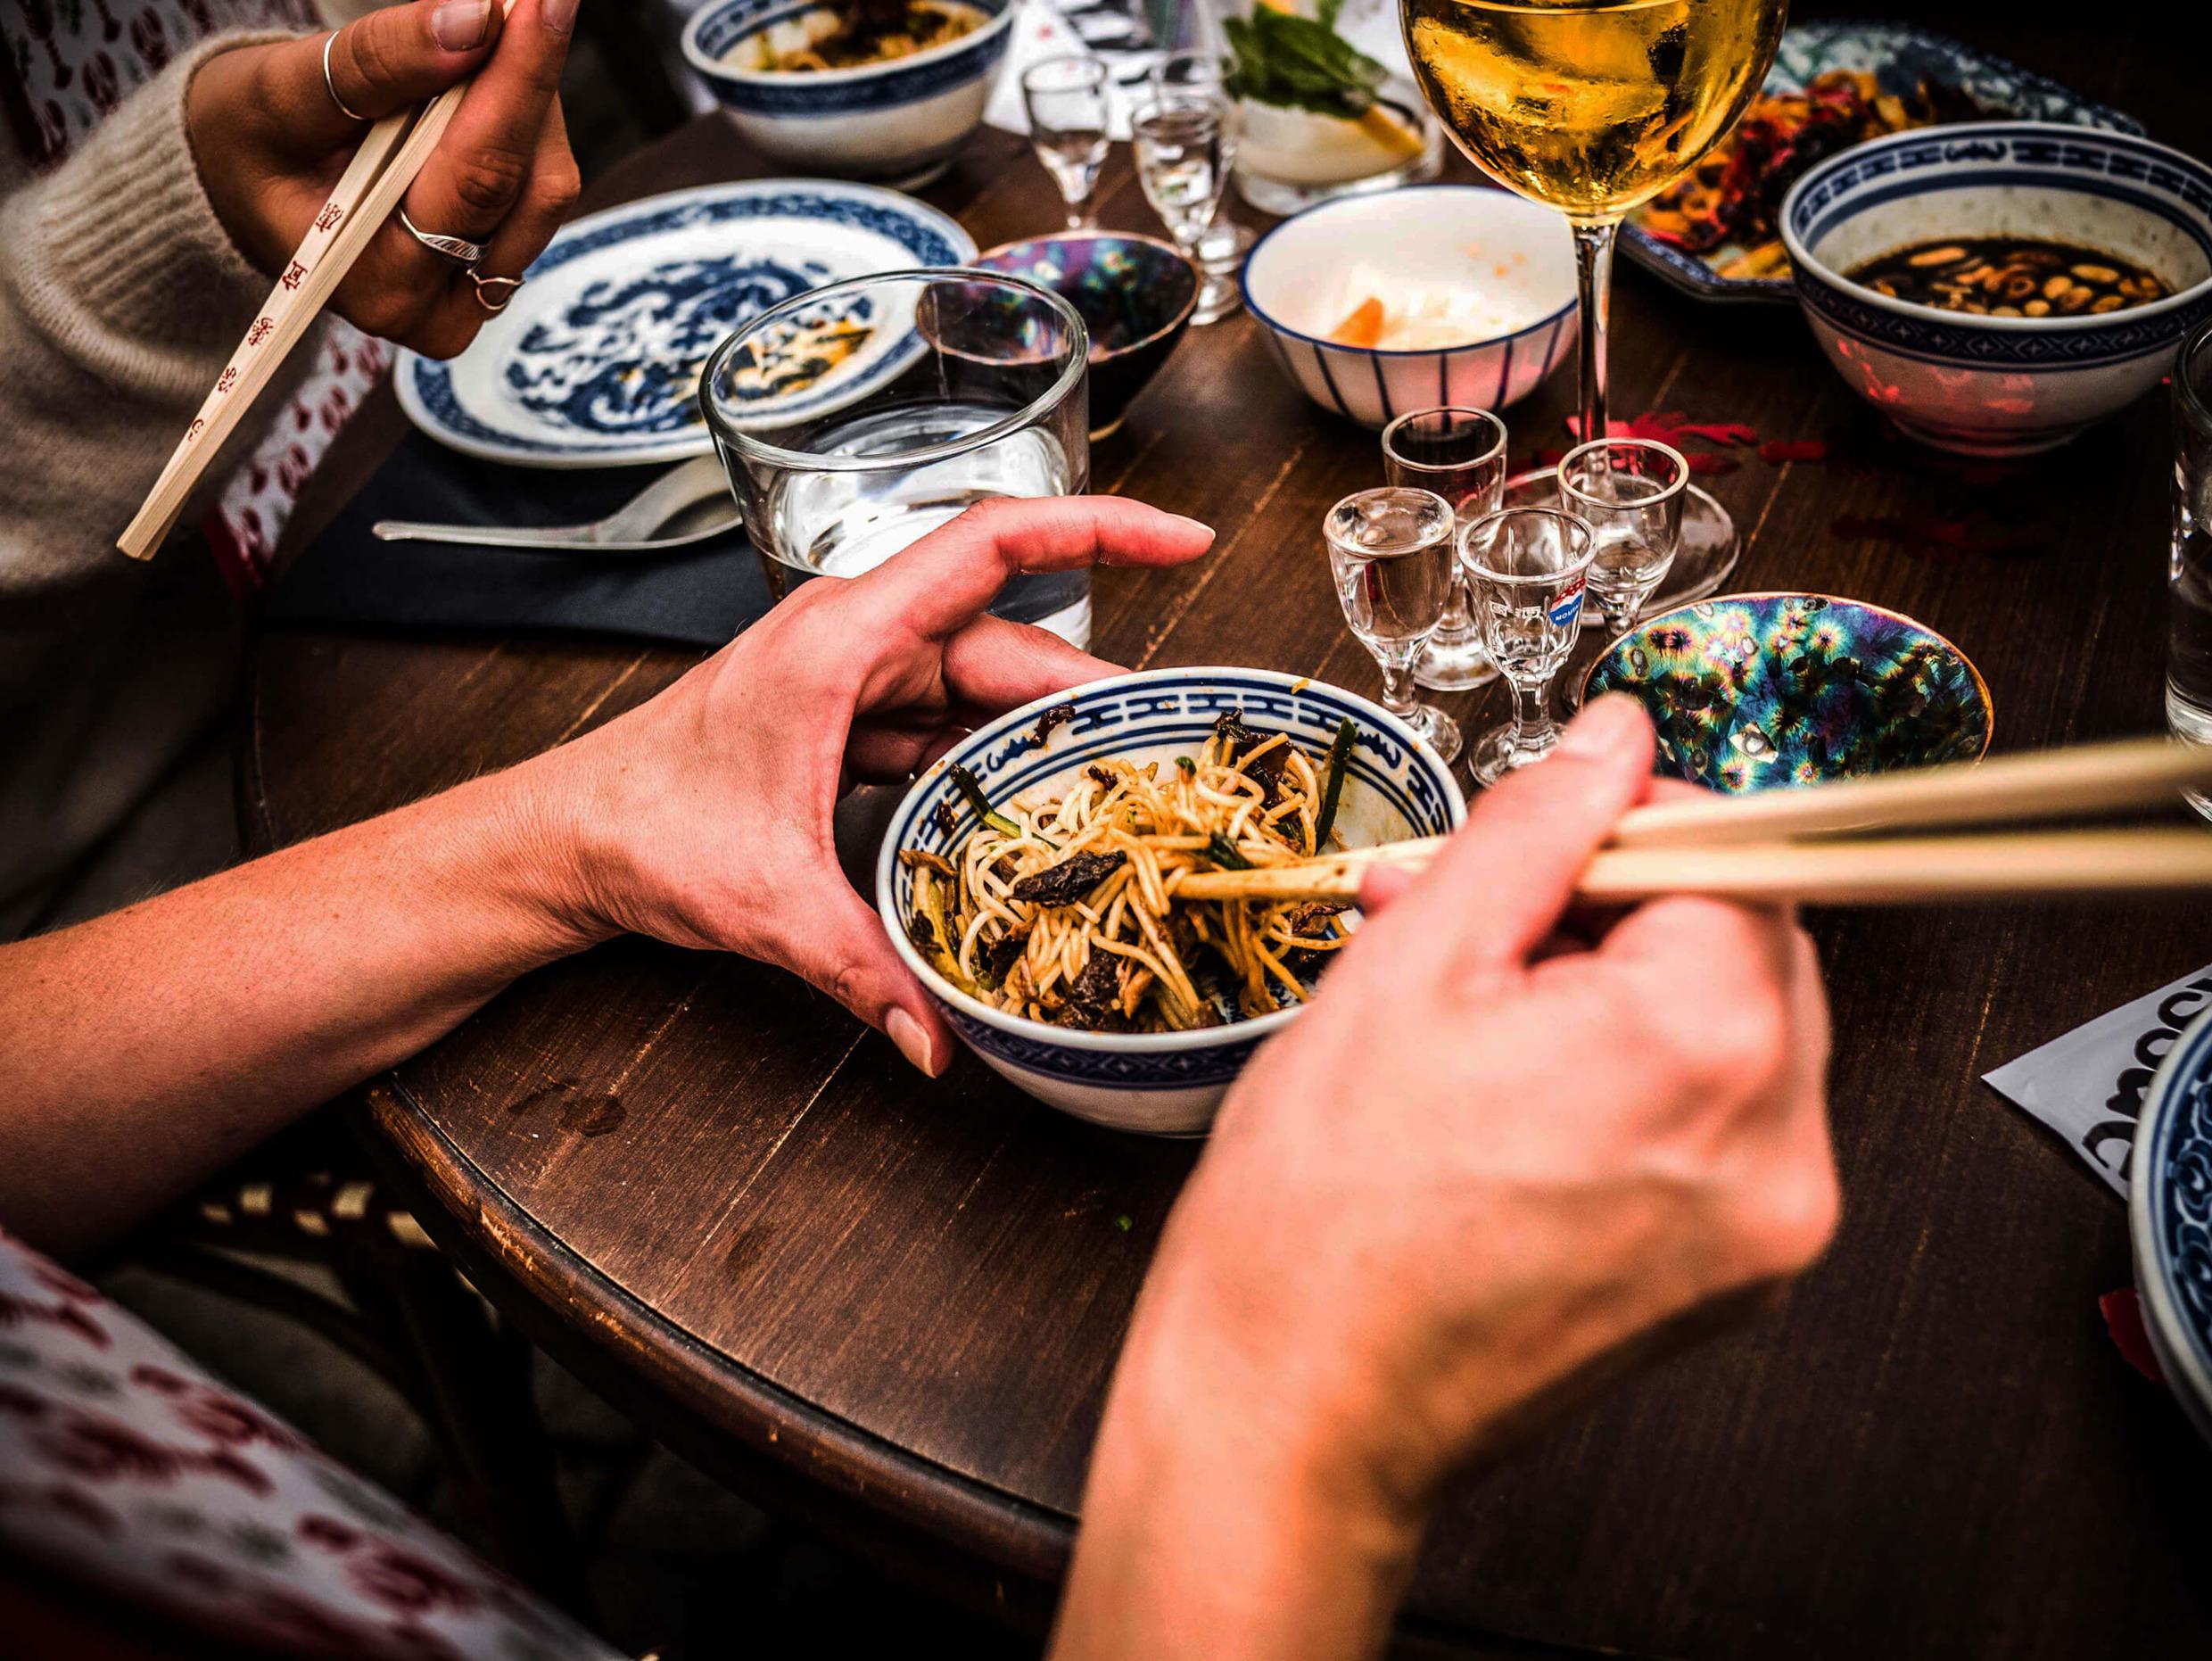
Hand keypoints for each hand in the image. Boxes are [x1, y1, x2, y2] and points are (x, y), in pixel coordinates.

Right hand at [187, 0, 580, 357]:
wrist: (241, 189)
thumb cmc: (248, 139)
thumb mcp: (283, 92)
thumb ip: (375, 64)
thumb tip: (475, 22)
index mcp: (377, 281)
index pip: (477, 175)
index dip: (520, 80)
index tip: (544, 1)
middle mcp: (437, 309)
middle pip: (529, 183)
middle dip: (526, 80)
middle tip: (521, 0)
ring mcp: (474, 296)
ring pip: (544, 183)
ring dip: (524, 102)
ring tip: (474, 48)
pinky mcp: (496, 270)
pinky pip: (536, 188)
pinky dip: (519, 124)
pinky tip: (483, 89)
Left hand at [531, 497, 1214, 1075]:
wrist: (569, 839)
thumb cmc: (641, 828)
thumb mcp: (767, 902)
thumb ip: (864, 969)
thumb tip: (940, 1041)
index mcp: (840, 639)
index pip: (993, 545)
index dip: (1100, 529)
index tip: (1184, 538)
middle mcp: (856, 640)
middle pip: (1008, 642)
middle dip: (1086, 696)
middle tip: (1162, 755)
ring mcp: (856, 677)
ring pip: (983, 687)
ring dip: (1042, 735)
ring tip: (1113, 786)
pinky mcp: (852, 719)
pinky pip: (949, 723)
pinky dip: (993, 761)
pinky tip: (1032, 806)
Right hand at [1055, 695, 1835, 1658]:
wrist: (1296, 1415)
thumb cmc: (1323, 1210)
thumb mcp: (1413, 964)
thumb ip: (1537, 826)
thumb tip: (1616, 738)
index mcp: (1706, 1045)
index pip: (1736, 856)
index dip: (1623, 831)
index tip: (1531, 851)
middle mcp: (1779, 1147)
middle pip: (1748, 944)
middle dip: (1618, 916)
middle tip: (1481, 939)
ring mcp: (1769, 1233)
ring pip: (1732, 1034)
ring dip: (1622, 1001)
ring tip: (1480, 1032)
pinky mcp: (1739, 1283)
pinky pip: (1718, 1128)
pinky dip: (1637, 1090)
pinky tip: (1517, 1108)